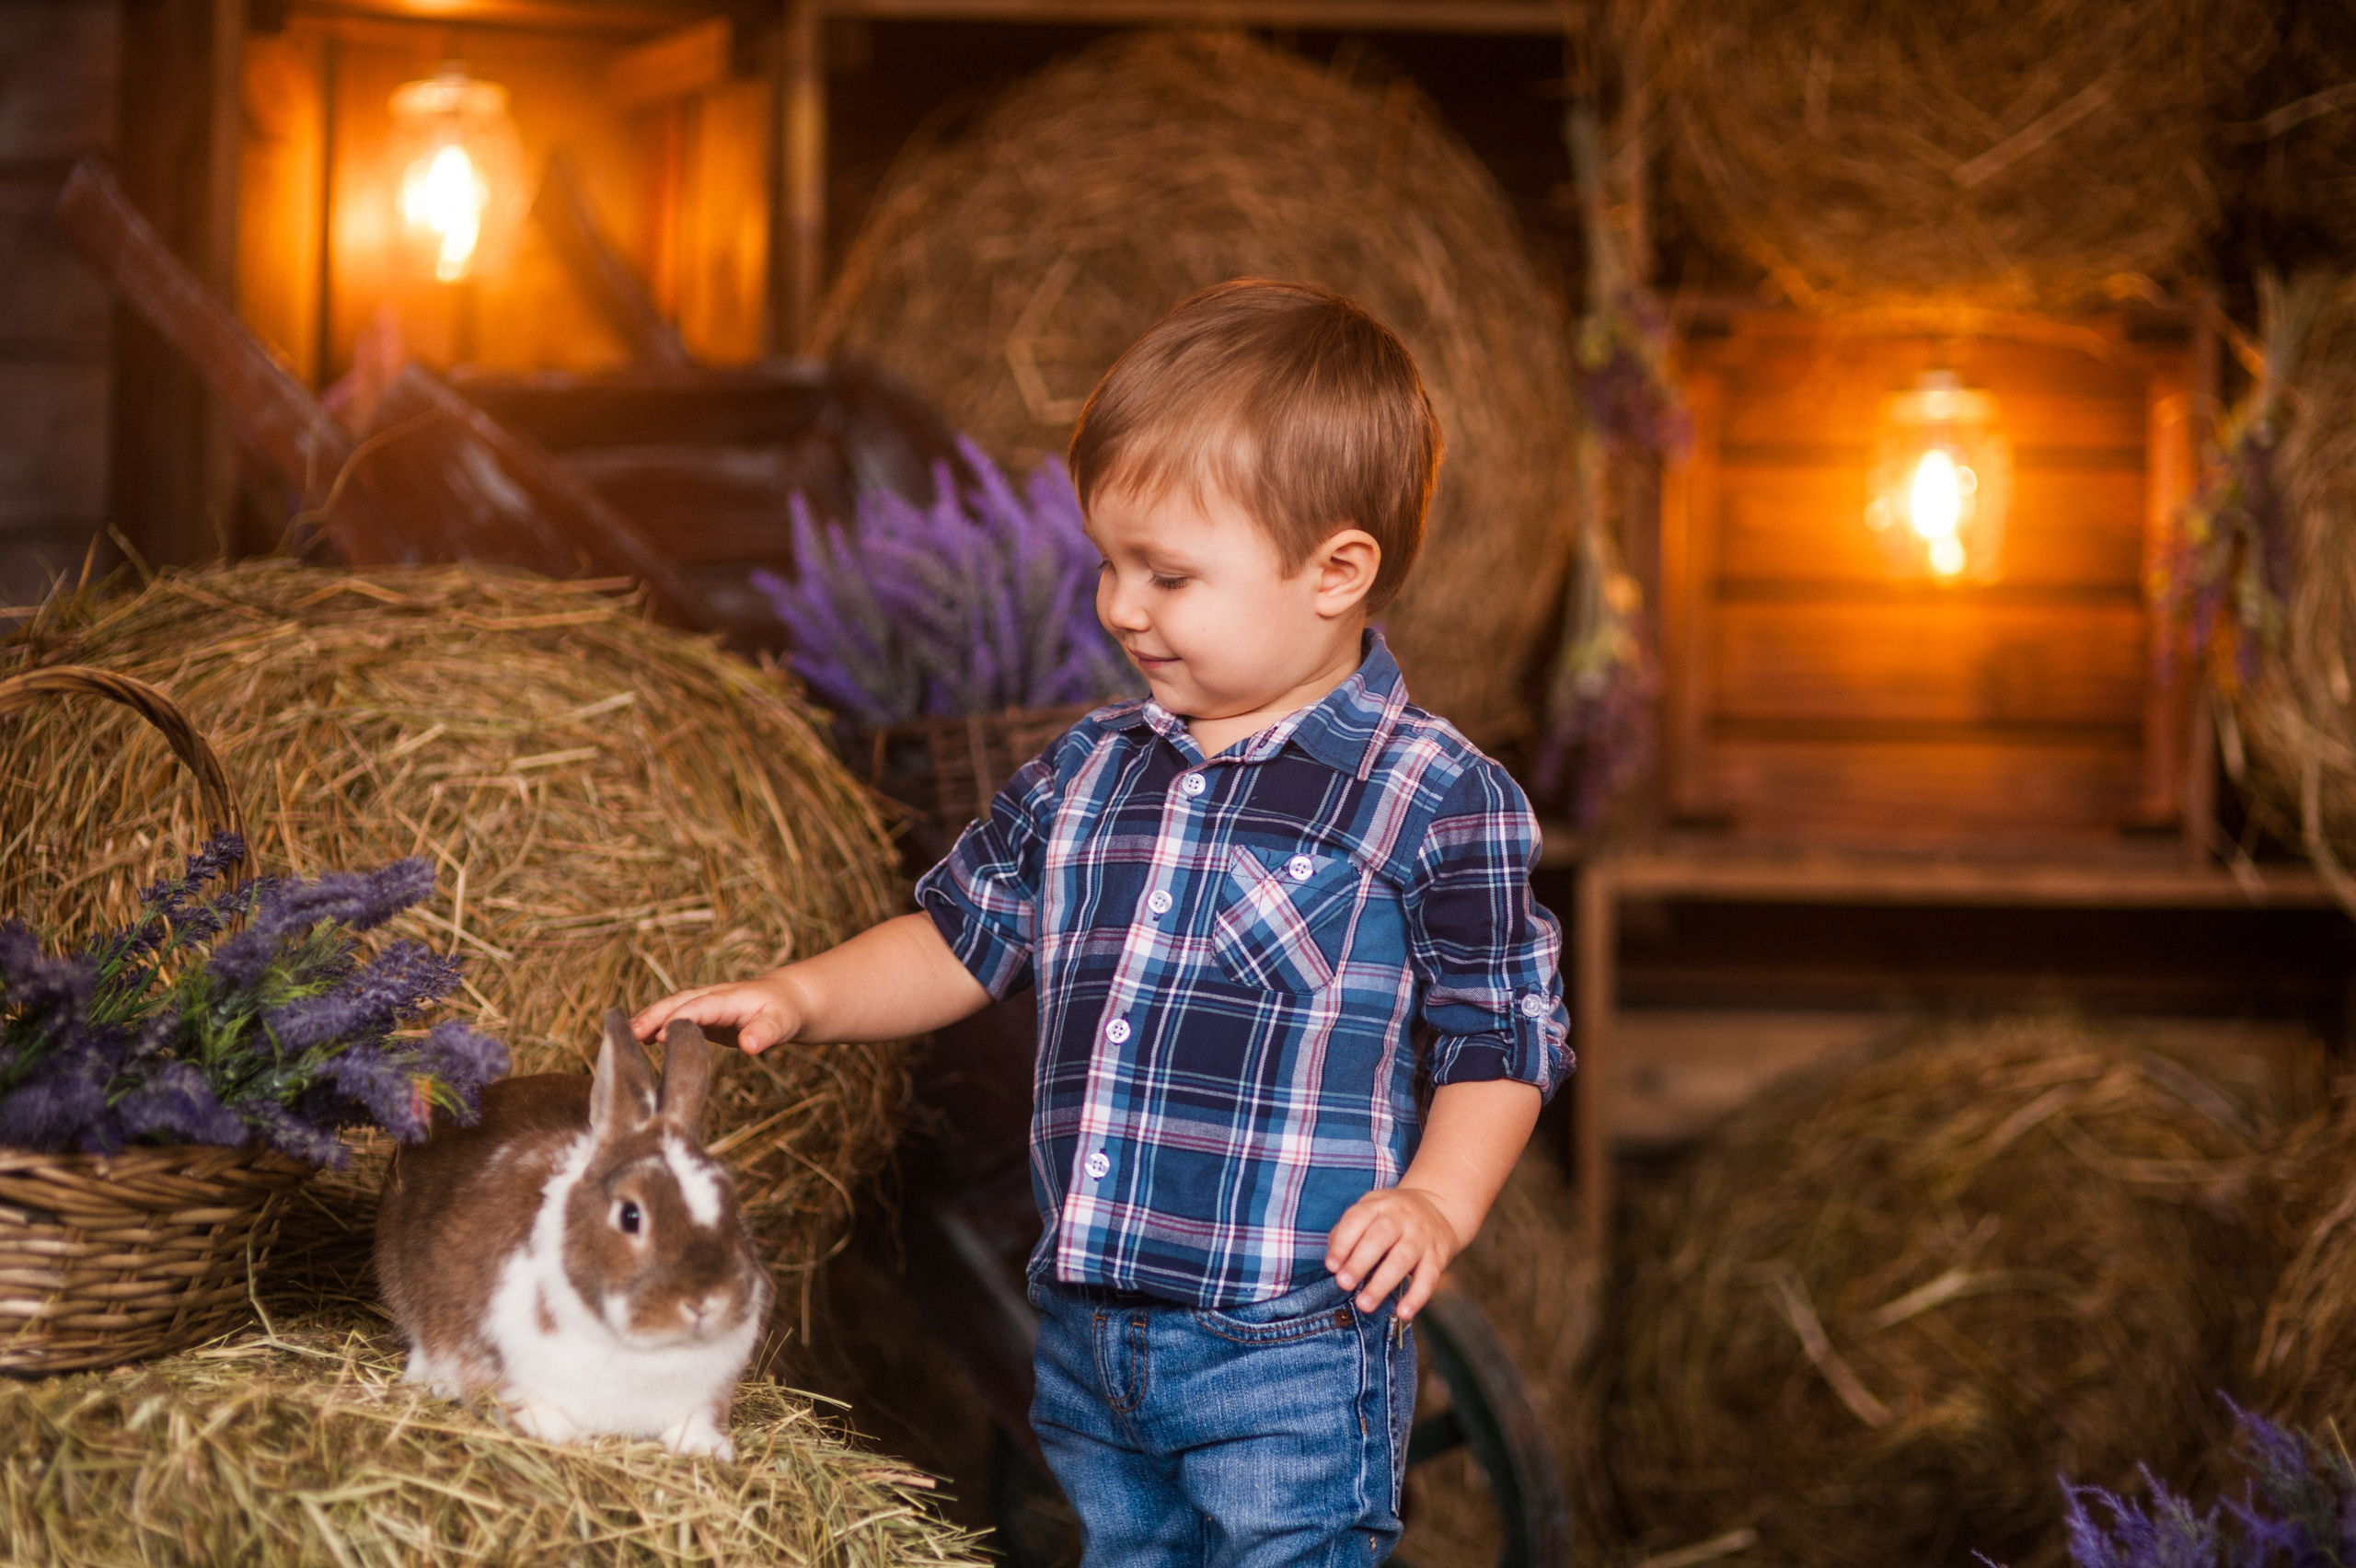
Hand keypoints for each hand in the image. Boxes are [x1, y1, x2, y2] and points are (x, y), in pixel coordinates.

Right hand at [631, 971, 805, 1053]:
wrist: (788, 1000)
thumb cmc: (785, 1012)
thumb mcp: (782, 1024)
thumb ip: (766, 1033)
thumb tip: (750, 1046)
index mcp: (730, 998)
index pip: (700, 1006)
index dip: (679, 1018)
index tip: (659, 1034)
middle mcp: (713, 998)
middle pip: (678, 1003)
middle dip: (654, 1015)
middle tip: (630, 1034)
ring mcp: (706, 1005)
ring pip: (673, 1007)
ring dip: (649, 1019)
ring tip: (626, 1036)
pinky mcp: (704, 1016)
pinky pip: (676, 1017)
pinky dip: (657, 1025)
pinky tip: (642, 1039)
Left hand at [1324, 1185, 1463, 1322]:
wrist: (1438, 1206)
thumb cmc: (1392, 1217)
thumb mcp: (1370, 1211)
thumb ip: (1348, 1232)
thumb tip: (1333, 1262)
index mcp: (1378, 1204)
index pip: (1357, 1219)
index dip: (1343, 1243)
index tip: (1332, 1266)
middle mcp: (1401, 1217)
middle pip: (1379, 1238)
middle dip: (1359, 1262)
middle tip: (1344, 1284)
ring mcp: (1421, 1236)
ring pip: (1402, 1259)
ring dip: (1382, 1284)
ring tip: (1364, 1304)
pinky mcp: (1437, 1256)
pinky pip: (1428, 1278)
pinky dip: (1416, 1297)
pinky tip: (1403, 1313)